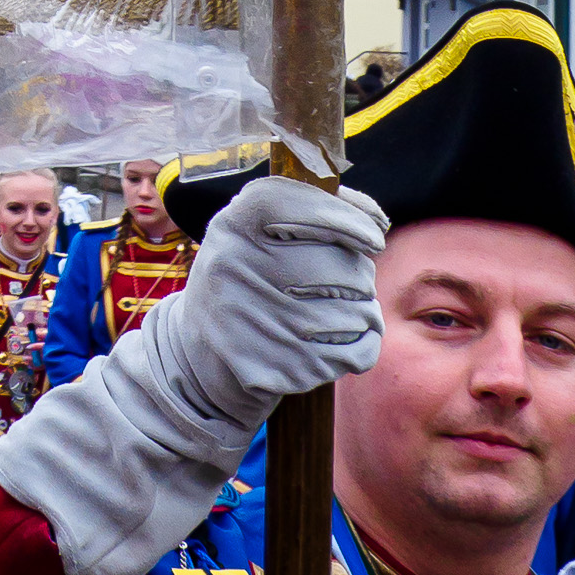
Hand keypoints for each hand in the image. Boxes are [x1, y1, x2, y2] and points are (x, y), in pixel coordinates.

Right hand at [156, 178, 388, 436]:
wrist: (197, 355)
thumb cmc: (245, 278)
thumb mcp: (252, 232)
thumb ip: (309, 209)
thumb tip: (377, 218)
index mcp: (234, 225)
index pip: (300, 205)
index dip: (347, 218)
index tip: (374, 234)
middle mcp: (237, 269)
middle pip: (341, 267)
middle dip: (361, 275)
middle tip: (352, 282)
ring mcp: (255, 322)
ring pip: (356, 313)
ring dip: (364, 312)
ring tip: (343, 311)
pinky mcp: (277, 369)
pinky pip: (355, 351)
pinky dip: (362, 344)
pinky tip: (343, 339)